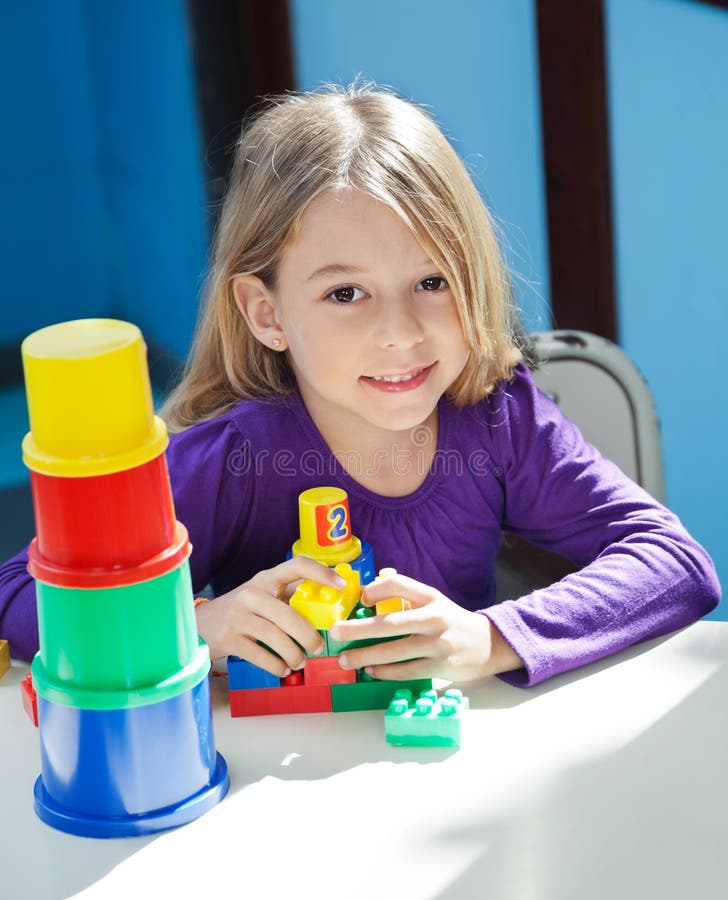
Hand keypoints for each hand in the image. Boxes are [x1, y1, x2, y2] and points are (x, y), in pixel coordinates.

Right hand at [195, 557, 343, 675]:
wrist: (199, 625)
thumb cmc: (242, 610)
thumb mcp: (263, 595)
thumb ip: (289, 596)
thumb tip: (329, 603)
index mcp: (266, 578)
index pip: (297, 565)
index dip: (321, 573)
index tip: (341, 586)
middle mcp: (252, 593)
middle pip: (289, 615)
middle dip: (309, 636)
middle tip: (318, 648)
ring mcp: (238, 616)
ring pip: (276, 637)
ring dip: (294, 655)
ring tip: (300, 662)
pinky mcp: (228, 638)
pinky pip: (260, 655)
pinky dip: (276, 666)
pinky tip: (282, 669)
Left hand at [328, 571, 523, 682]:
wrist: (489, 644)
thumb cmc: (451, 620)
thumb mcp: (433, 600)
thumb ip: (405, 592)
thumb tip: (374, 582)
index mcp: (430, 596)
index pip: (398, 584)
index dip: (375, 589)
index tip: (360, 598)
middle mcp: (435, 618)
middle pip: (391, 622)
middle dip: (359, 629)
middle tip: (335, 632)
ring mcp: (438, 644)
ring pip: (395, 651)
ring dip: (366, 656)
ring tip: (345, 659)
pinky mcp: (441, 667)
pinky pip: (407, 670)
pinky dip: (386, 672)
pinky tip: (371, 670)